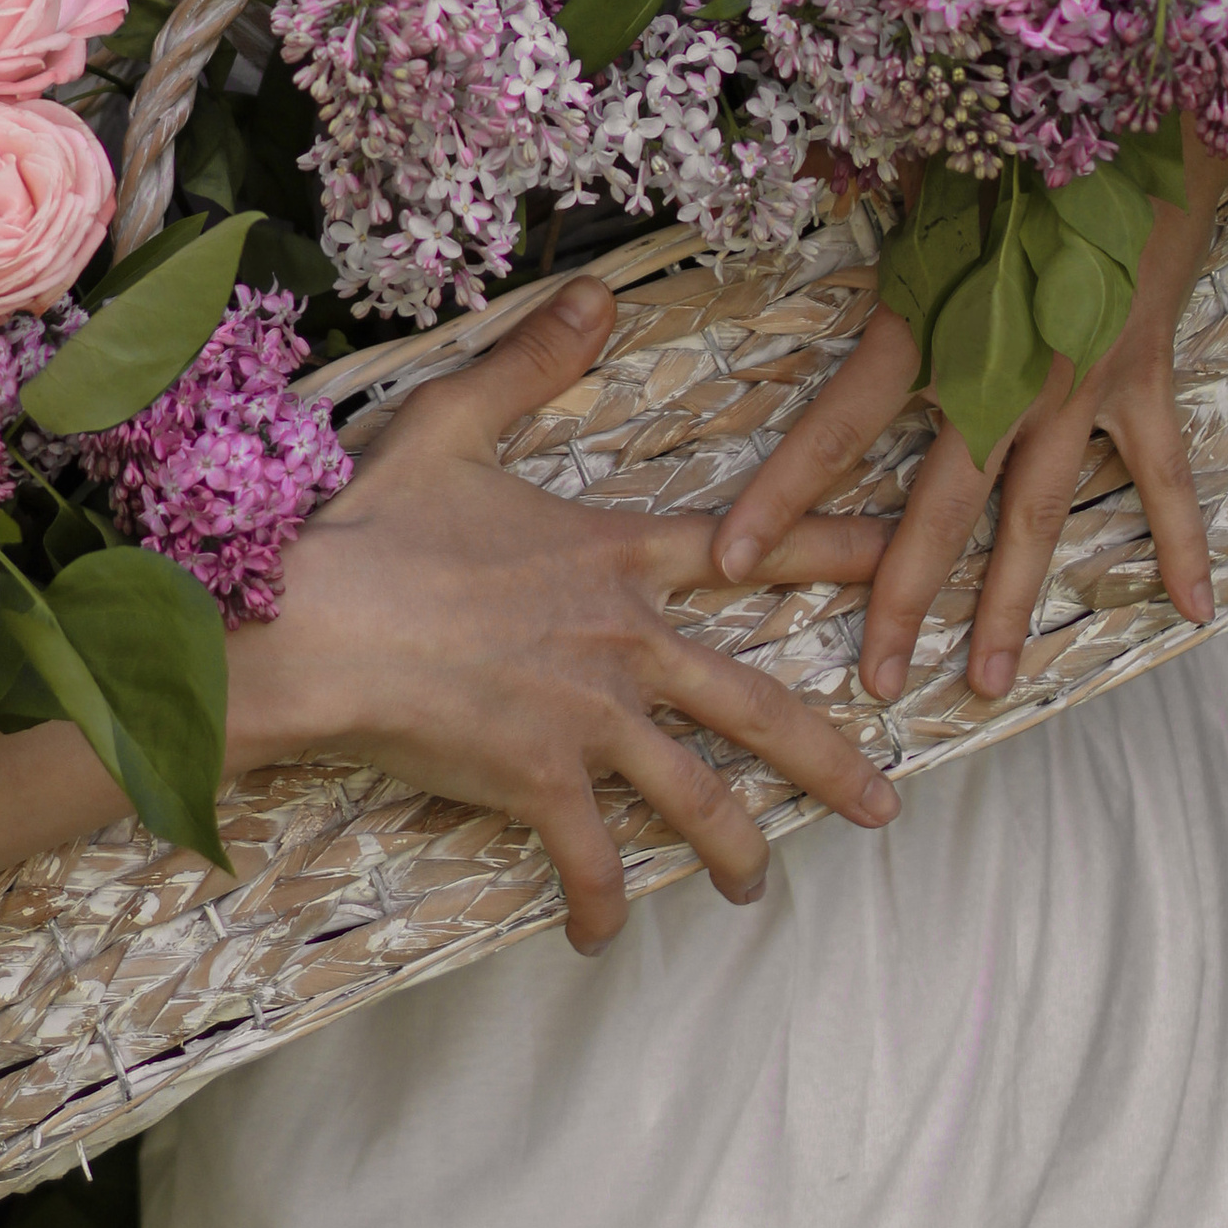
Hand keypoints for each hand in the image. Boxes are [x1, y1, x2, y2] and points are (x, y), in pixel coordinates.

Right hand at [228, 276, 900, 952]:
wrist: (316, 622)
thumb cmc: (375, 523)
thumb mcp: (454, 420)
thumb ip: (535, 361)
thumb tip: (597, 291)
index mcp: (615, 555)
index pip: (753, 546)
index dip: (839, 549)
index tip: (910, 557)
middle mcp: (625, 641)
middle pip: (757, 705)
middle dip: (830, 759)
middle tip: (887, 803)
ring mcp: (589, 718)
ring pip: (696, 797)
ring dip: (735, 849)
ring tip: (759, 886)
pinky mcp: (539, 781)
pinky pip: (591, 857)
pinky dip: (600, 901)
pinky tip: (600, 935)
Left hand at [710, 133, 1227, 708]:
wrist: (1143, 111)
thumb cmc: (1014, 126)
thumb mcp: (915, 160)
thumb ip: (852, 180)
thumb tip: (794, 167)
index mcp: (932, 323)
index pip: (838, 424)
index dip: (782, 494)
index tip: (731, 558)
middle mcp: (1001, 373)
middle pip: (940, 507)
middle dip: (902, 598)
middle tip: (874, 680)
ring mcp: (1078, 386)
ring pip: (1038, 515)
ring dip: (1011, 604)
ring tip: (987, 682)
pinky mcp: (1141, 378)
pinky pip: (1162, 473)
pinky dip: (1182, 539)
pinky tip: (1194, 609)